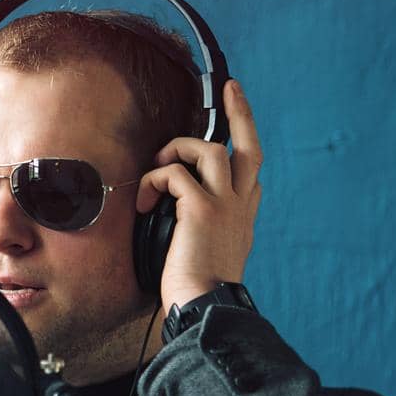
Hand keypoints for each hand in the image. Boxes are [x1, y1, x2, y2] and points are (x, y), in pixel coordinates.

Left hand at [136, 79, 263, 308]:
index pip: (251, 170)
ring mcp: (224, 204)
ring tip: (156, 166)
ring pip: (208, 150)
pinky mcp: (201, 208)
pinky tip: (144, 201)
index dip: (244, 142)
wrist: (205, 307)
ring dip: (177, 149)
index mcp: (242, 216)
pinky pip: (175, 174)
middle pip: (248, 147)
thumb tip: (182, 217)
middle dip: (241, 112)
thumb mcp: (210, 254)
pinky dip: (155, 179)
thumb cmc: (198, 289)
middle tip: (230, 88)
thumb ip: (205, 229)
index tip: (237, 122)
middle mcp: (239, 205)